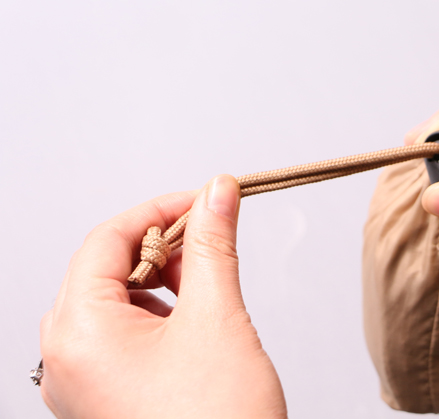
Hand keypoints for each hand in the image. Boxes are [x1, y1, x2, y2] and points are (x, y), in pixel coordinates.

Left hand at [39, 175, 286, 417]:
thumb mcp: (218, 318)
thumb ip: (213, 246)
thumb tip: (216, 193)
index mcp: (80, 332)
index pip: (107, 239)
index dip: (159, 210)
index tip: (202, 200)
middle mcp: (67, 358)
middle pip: (105, 270)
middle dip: (161, 248)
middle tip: (208, 240)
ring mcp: (81, 385)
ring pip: (113, 305)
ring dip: (160, 283)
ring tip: (204, 287)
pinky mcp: (103, 400)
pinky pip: (117, 339)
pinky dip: (155, 318)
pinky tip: (190, 325)